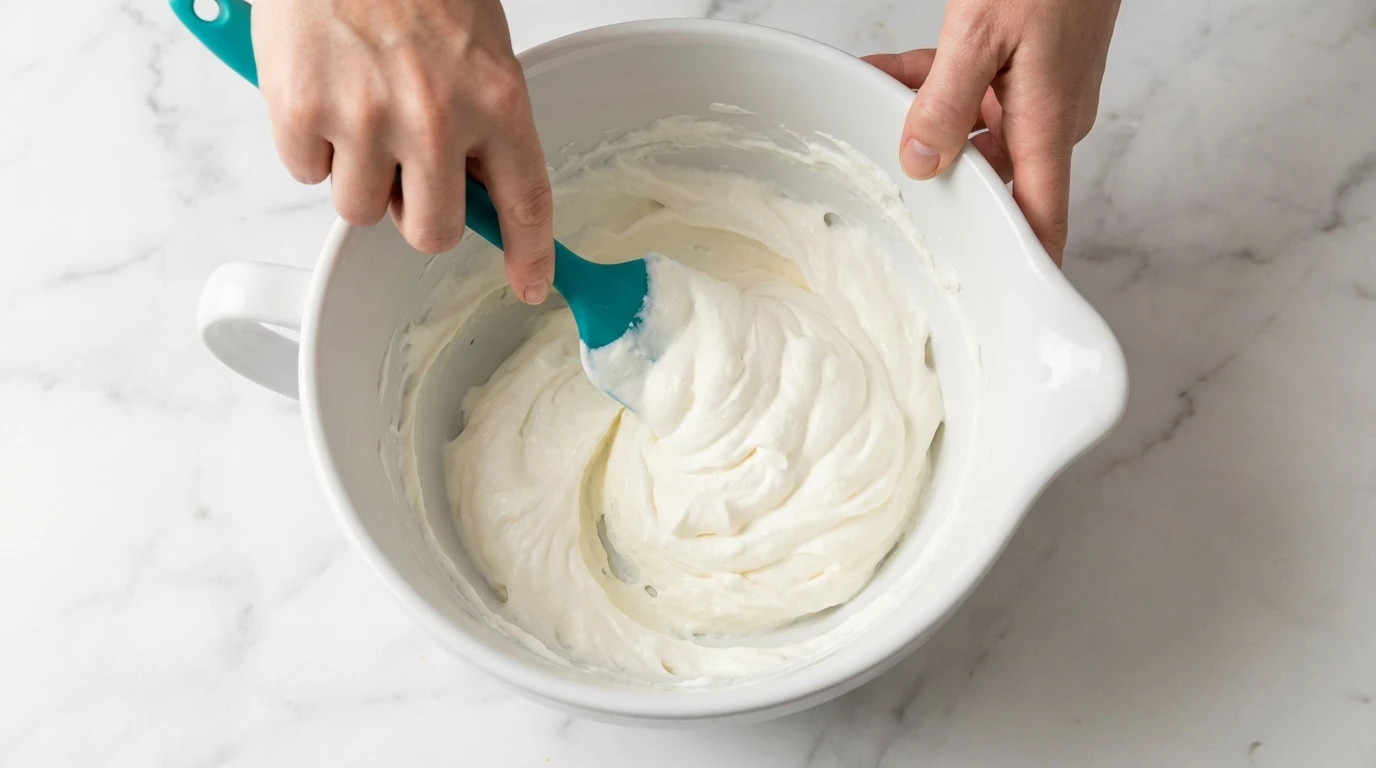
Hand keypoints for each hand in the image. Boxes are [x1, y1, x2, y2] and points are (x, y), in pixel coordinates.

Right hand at [253, 0, 552, 302]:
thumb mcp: (476, 43)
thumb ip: (480, 116)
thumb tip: (472, 183)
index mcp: (496, 97)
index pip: (526, 200)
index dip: (529, 252)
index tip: (531, 283)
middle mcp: (436, 118)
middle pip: (432, 232)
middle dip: (417, 213)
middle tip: (404, 169)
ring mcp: (367, 119)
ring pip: (360, 210)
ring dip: (358, 174)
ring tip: (355, 108)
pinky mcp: (303, 112)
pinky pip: (305, 171)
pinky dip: (308, 141)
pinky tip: (319, 88)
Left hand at [864, 0, 1120, 264]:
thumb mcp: (981, 33)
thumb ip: (945, 101)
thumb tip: (920, 163)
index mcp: (1046, 125)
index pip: (1040, 220)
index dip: (1023, 268)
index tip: (1002, 308)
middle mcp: (1048, 119)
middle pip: (987, 175)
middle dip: (934, 178)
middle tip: (885, 188)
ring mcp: (1037, 95)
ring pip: (969, 129)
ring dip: (921, 121)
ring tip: (868, 109)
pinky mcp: (1025, 68)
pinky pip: (971, 89)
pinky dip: (930, 85)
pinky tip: (884, 75)